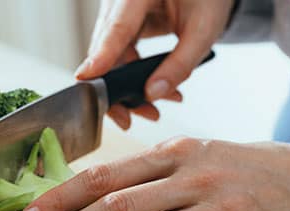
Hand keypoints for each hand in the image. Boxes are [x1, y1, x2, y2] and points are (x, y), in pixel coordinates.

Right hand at [77, 0, 234, 128]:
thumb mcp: (203, 30)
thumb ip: (180, 64)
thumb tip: (152, 95)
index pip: (115, 28)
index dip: (101, 57)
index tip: (86, 80)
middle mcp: (121, 0)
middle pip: (106, 48)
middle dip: (116, 88)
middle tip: (131, 119)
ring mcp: (119, 11)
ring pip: (111, 55)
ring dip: (127, 86)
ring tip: (152, 109)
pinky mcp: (124, 22)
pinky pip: (120, 53)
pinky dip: (133, 75)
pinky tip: (154, 90)